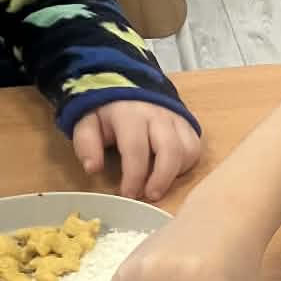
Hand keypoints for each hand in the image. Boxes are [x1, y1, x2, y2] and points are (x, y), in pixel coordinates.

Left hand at [71, 99, 201, 201]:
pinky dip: (185, 165)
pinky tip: (169, 171)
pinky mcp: (188, 124)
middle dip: (162, 179)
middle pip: (170, 150)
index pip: (136, 149)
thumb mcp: (87, 123)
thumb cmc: (106, 112)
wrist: (128, 84)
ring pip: (187, 150)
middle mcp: (158, 115)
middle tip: (151, 196)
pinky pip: (194, 148)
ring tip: (159, 184)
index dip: (134, 176)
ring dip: (175, 173)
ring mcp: (176, 118)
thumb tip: (93, 168)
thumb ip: (86, 144)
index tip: (128, 194)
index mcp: (130, 115)